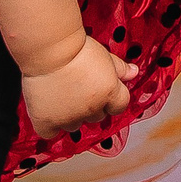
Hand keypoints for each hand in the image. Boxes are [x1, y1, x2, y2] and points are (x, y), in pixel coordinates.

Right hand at [21, 36, 136, 133]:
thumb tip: (135, 73)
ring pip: (74, 125)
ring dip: (71, 115)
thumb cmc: (76, 48)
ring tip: (60, 96)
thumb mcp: (104, 55)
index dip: (111, 98)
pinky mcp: (46, 121)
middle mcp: (92, 109)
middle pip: (97, 116)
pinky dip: (49, 125)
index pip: (119, 106)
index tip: (100, 88)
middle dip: (91, 105)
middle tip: (77, 87)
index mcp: (109, 93)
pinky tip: (47, 112)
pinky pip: (50, 133)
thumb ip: (120, 68)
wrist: (49, 49)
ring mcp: (68, 117)